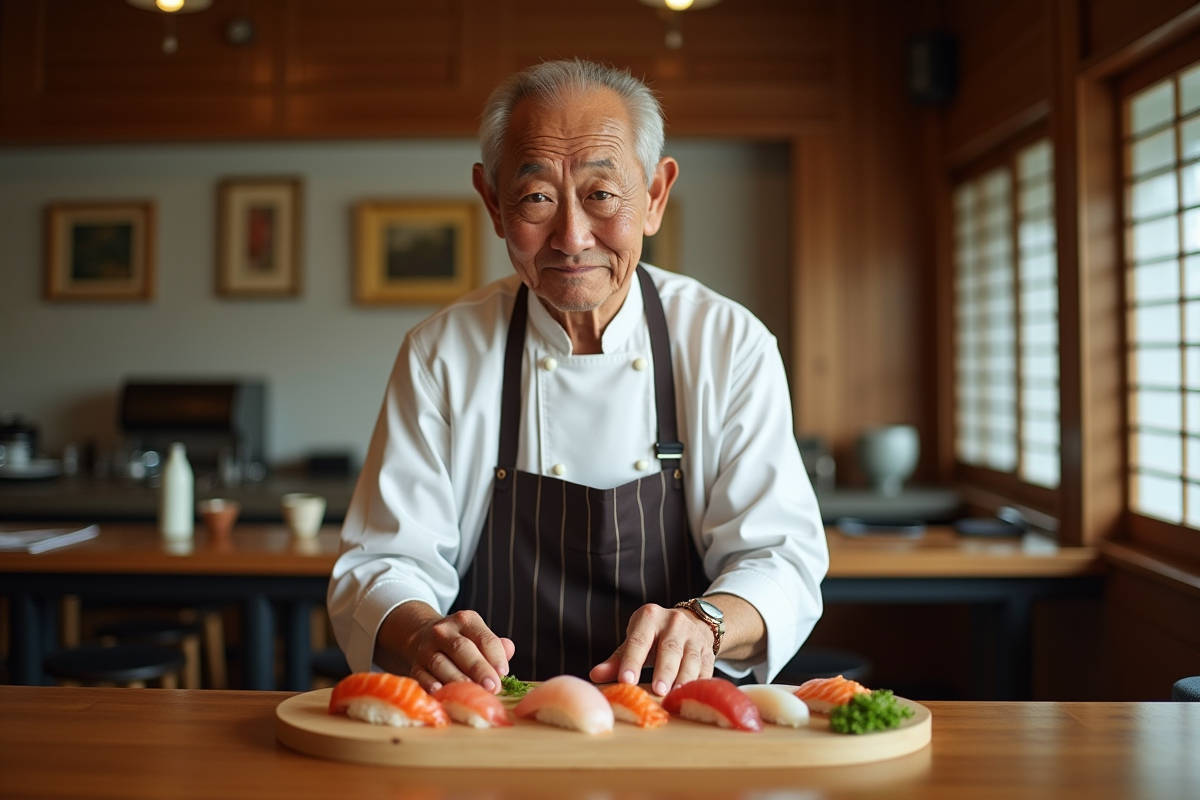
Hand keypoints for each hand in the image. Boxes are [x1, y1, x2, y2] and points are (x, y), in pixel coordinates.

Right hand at [376, 604, 515, 693]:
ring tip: (472, 694)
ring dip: (458, 680)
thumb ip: (496, 646)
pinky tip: (444, 694)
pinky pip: (422, 676)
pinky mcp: (415, 665)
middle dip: (478, 669)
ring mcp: (427, 648)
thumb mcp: (479, 636)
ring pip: (441, 664)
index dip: (495, 656)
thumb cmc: (463, 642)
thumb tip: (509, 649)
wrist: (425, 636)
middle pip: (461, 649)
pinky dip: (432, 686)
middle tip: (493, 687)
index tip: (504, 673)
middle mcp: (444, 631)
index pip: (483, 637)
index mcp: (465, 620)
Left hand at [588, 603, 714, 696]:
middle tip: (657, 691)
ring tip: (675, 697)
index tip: (626, 681)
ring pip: (691, 659)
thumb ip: (617, 659)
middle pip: (669, 649)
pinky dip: (699, 683)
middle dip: (664, 671)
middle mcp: (675, 622)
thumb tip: (595, 676)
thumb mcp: (635, 640)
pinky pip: (706, 669)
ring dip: (684, 679)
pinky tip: (693, 696)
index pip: (639, 641)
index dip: (632, 661)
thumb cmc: (655, 636)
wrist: (692, 623)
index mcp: (650, 617)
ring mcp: (695, 636)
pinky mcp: (709, 651)